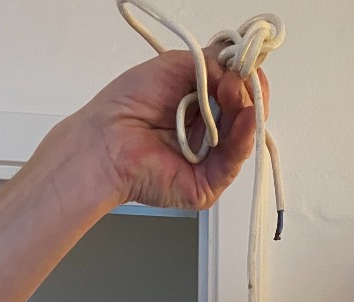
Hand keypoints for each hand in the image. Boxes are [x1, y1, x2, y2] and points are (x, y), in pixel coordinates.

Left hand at [76, 49, 267, 210]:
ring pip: (243, 137)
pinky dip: (243, 140)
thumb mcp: (177, 66)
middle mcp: (208, 133)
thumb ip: (214, 64)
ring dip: (245, 111)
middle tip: (234, 82)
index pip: (239, 93)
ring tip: (232, 94)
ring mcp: (210, 161)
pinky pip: (233, 163)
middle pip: (246, 114)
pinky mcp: (207, 185)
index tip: (245, 64)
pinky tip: (245, 120)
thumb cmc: (130, 104)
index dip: (246, 79)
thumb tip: (241, 67)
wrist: (107, 140)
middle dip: (246, 94)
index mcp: (202, 107)